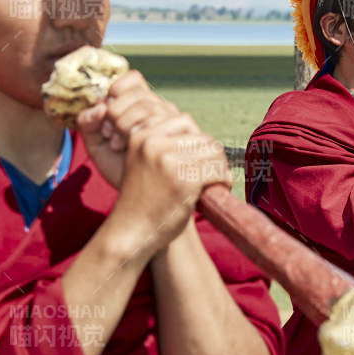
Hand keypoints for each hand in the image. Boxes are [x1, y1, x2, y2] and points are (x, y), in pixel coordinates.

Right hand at [75, 72, 229, 255]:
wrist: (130, 233)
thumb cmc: (141, 202)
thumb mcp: (143, 163)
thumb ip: (164, 146)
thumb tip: (204, 137)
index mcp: (142, 136)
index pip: (184, 121)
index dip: (198, 140)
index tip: (199, 159)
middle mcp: (153, 144)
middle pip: (202, 137)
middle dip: (212, 155)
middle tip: (214, 173)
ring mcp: (168, 161)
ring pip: (213, 152)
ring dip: (220, 168)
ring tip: (216, 181)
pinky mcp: (183, 180)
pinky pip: (216, 171)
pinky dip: (223, 180)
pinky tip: (218, 189)